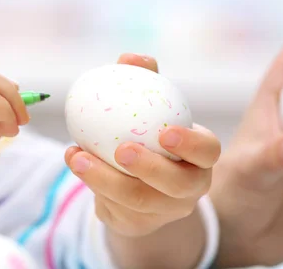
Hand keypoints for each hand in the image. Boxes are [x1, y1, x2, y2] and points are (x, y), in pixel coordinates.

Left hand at [65, 53, 219, 237]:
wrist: (136, 177)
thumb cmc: (148, 132)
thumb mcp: (149, 107)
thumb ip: (143, 80)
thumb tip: (131, 57)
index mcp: (200, 157)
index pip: (208, 151)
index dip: (192, 145)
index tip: (165, 133)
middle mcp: (189, 188)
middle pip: (178, 185)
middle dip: (151, 168)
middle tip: (122, 150)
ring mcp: (165, 211)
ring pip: (139, 200)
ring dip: (105, 178)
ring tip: (76, 155)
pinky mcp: (138, 224)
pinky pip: (116, 208)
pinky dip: (92, 184)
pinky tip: (74, 161)